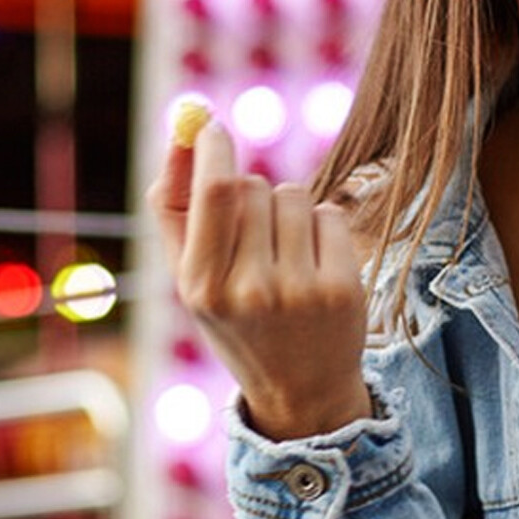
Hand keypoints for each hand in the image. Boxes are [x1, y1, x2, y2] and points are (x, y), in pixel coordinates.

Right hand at [147, 119, 371, 438]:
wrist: (302, 391)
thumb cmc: (238, 321)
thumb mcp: (193, 280)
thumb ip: (176, 210)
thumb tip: (183, 134)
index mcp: (200, 287)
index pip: (214, 192)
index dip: (213, 147)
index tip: (212, 126)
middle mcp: (249, 289)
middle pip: (251, 187)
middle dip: (251, 191)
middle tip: (253, 232)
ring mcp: (300, 290)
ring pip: (293, 195)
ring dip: (288, 209)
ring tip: (284, 254)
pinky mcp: (342, 287)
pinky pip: (330, 214)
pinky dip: (321, 227)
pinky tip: (314, 264)